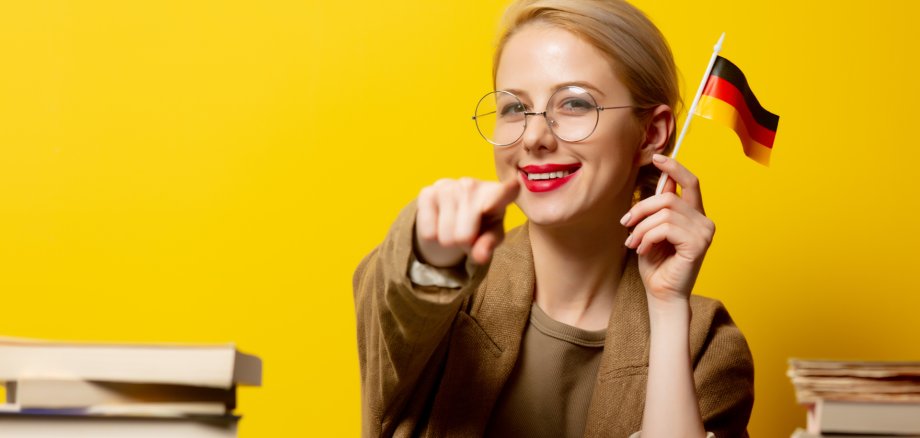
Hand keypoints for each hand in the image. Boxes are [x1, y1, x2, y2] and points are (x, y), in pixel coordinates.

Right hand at [415, 177, 519, 267]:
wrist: (452, 211)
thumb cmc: (480, 224)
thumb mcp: (491, 235)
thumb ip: (488, 245)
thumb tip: (480, 257)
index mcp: (497, 193)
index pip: (504, 192)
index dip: (508, 191)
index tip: (514, 186)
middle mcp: (473, 185)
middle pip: (464, 236)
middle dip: (464, 243)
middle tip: (467, 235)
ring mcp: (448, 186)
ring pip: (445, 237)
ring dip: (448, 240)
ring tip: (454, 228)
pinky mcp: (427, 192)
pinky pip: (428, 232)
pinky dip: (433, 236)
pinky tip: (439, 222)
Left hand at [621, 155, 714, 303]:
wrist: (661, 295)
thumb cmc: (656, 265)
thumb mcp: (652, 230)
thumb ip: (659, 208)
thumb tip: (661, 180)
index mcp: (695, 215)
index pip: (691, 182)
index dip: (674, 167)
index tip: (656, 157)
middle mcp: (704, 221)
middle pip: (668, 197)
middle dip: (641, 208)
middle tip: (626, 225)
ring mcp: (704, 232)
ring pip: (664, 213)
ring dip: (641, 227)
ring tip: (633, 243)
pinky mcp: (698, 244)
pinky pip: (666, 228)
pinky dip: (648, 237)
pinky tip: (643, 250)